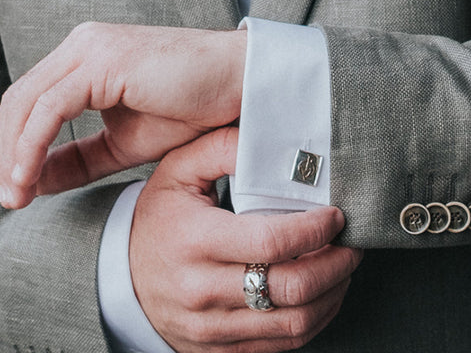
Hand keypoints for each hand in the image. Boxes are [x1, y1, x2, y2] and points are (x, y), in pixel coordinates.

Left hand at [0, 23, 246, 207]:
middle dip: (2, 150)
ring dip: (13, 154)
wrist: (239, 85)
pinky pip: (50, 108)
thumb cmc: (193, 109)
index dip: (8, 139)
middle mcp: (82, 44)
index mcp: (85, 55)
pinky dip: (32, 145)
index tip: (3, 182)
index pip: (29, 97)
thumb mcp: (124, 143)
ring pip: (27, 103)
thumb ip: (79, 158)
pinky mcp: (102, 61)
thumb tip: (33, 181)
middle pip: (19, 98)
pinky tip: (29, 177)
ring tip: (15, 196)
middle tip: (4, 197)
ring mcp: (90, 48)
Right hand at [132, 128, 361, 352]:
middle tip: (351, 243)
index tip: (336, 215)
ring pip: (293, 324)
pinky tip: (323, 295)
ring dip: (331, 295)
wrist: (120, 275)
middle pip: (289, 289)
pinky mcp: (220, 350)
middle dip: (335, 265)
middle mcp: (202, 290)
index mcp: (195, 240)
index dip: (314, 230)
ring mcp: (211, 327)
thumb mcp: (178, 169)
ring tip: (343, 267)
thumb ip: (223, 147)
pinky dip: (313, 321)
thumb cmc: (158, 216)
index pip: (270, 243)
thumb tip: (269, 139)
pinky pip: (280, 346)